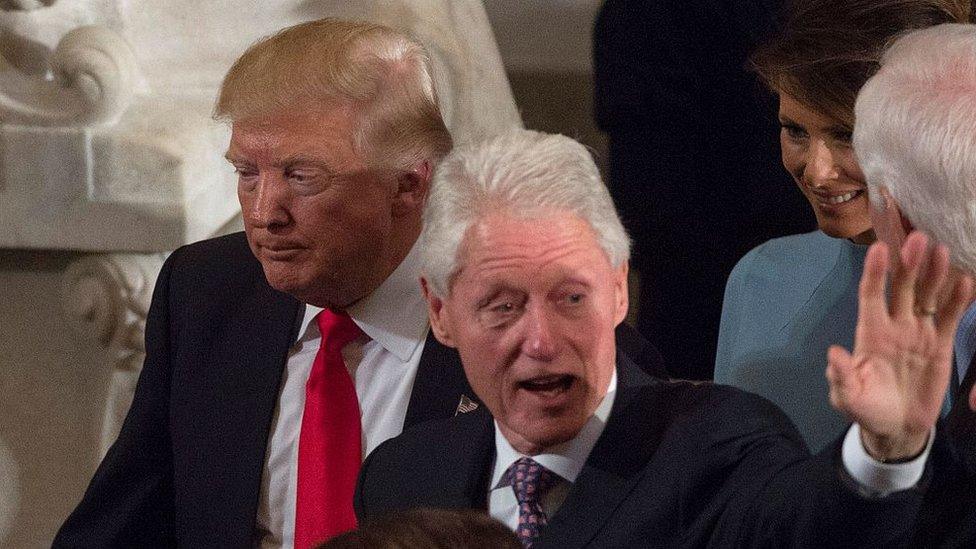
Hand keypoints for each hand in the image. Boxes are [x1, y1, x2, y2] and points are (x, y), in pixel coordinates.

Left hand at [827, 232, 972, 460]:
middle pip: (902, 288)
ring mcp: (918, 333)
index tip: (878, 248)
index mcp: (870, 333)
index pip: (871, 296)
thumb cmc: (867, 408)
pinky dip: (958, 300)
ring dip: (934, 274)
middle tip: (918, 238)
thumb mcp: (848, 397)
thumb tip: (833, 354)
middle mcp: (895, 326)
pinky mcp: (940, 344)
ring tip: (942, 250)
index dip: (874, 273)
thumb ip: (842, 376)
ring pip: (927, 296)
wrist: (897, 427)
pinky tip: (966, 281)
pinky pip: (949, 318)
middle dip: (909, 264)